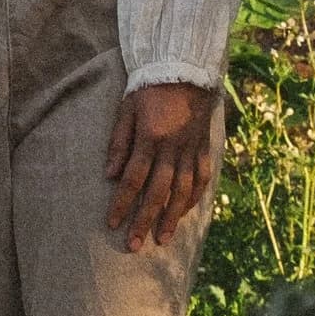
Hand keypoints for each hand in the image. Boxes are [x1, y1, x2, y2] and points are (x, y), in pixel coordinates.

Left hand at [103, 81, 216, 253]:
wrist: (185, 69)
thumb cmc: (148, 89)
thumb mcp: (126, 110)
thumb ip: (118, 143)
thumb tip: (110, 176)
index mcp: (150, 137)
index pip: (133, 178)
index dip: (122, 203)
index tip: (112, 224)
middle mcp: (173, 147)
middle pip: (158, 191)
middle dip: (144, 220)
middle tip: (134, 245)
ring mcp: (192, 149)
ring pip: (183, 190)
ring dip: (171, 217)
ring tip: (162, 239)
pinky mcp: (204, 148)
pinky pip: (202, 178)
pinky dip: (194, 198)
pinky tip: (184, 213)